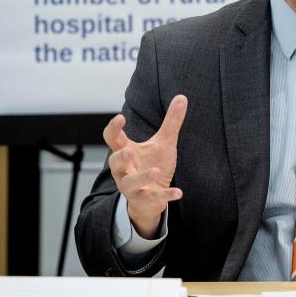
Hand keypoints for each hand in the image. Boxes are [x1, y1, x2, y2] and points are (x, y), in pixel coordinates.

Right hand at [103, 94, 187, 238]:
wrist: (151, 198)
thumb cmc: (153, 165)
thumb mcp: (163, 142)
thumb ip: (171, 122)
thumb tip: (182, 97)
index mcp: (126, 151)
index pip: (113, 139)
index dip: (113, 129)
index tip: (120, 117)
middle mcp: (124, 170)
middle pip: (115, 163)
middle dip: (121, 157)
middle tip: (129, 151)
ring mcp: (132, 187)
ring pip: (130, 183)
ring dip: (142, 177)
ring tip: (155, 171)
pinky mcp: (144, 200)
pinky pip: (152, 198)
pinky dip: (165, 195)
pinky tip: (179, 192)